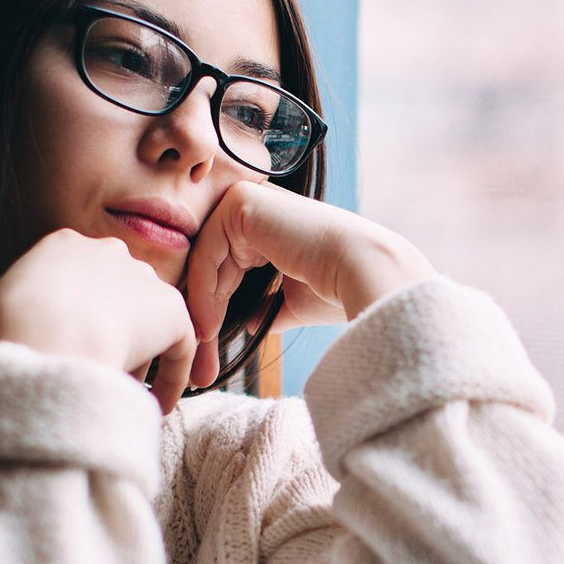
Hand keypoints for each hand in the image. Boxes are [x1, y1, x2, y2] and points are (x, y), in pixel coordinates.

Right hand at [0, 228, 205, 412]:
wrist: (46, 335)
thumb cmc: (12, 326)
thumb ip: (20, 309)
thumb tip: (25, 332)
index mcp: (65, 245)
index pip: (80, 282)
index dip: (78, 319)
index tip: (72, 349)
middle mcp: (109, 252)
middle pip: (117, 299)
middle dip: (111, 335)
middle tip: (98, 372)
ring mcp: (143, 279)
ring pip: (148, 322)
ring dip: (139, 359)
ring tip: (124, 394)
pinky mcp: (171, 311)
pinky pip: (179, 346)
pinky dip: (171, 377)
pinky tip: (156, 405)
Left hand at [181, 183, 435, 384]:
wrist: (363, 272)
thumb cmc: (337, 289)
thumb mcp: (290, 302)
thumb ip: (264, 307)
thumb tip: (245, 323)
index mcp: (269, 227)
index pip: (226, 270)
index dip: (214, 312)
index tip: (209, 355)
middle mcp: (256, 209)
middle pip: (211, 265)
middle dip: (203, 315)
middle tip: (199, 364)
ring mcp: (247, 200)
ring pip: (203, 260)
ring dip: (199, 308)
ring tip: (204, 349)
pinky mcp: (241, 202)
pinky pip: (206, 251)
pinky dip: (202, 291)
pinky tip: (209, 327)